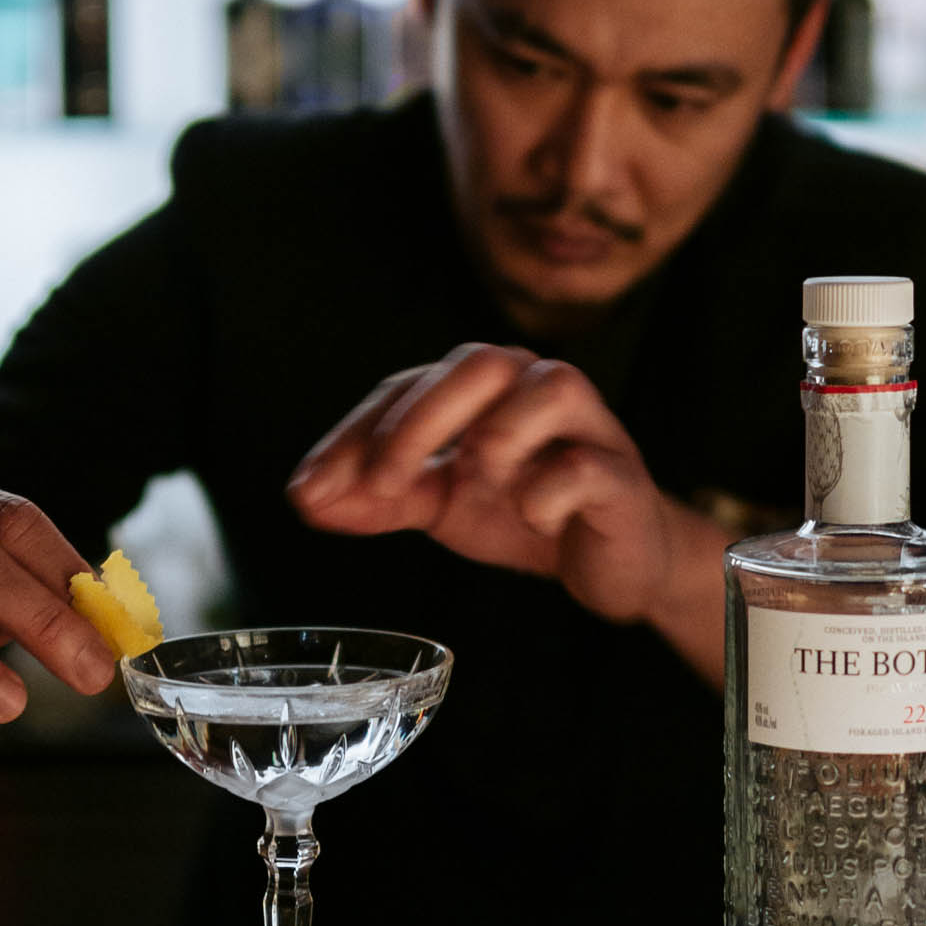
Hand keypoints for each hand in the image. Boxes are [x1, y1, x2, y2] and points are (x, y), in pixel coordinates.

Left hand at [288, 346, 724, 678]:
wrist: (616, 561)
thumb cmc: (528, 510)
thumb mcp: (441, 503)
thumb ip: (377, 498)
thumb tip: (306, 498)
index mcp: (483, 386)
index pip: (406, 387)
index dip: (354, 434)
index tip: (310, 488)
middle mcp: (535, 385)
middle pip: (477, 364)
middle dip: (418, 422)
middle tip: (382, 484)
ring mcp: (586, 426)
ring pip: (546, 389)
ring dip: (494, 436)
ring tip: (473, 486)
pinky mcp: (619, 475)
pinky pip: (583, 465)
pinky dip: (546, 490)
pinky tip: (530, 515)